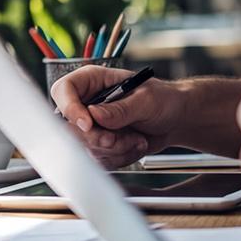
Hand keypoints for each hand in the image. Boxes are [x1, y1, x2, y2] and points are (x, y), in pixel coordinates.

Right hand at [50, 65, 184, 167]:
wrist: (177, 120)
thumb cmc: (164, 99)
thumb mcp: (146, 100)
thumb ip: (121, 109)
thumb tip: (95, 114)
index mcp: (92, 81)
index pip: (64, 91)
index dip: (70, 108)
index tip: (88, 124)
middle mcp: (87, 102)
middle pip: (70, 126)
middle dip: (98, 138)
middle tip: (118, 139)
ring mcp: (92, 125)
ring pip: (86, 147)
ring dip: (115, 149)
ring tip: (137, 139)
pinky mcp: (99, 144)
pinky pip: (99, 159)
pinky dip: (120, 157)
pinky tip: (135, 144)